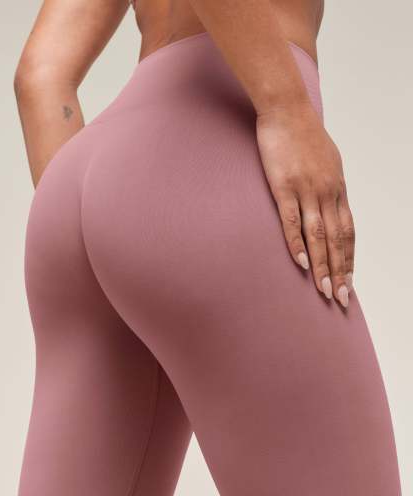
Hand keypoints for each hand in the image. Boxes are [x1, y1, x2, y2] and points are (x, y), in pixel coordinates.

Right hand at [256, 102, 353, 306]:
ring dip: (324, 265)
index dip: (349, 258)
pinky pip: (292, 220)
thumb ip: (330, 184)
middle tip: (341, 298)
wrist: (287, 110)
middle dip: (341, 271)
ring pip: (319, 235)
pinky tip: (301, 264)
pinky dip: (297, 244)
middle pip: (338, 239)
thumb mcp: (328, 160)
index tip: (350, 280)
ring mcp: (307, 190)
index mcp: (338, 188)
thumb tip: (331, 202)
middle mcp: (328, 193)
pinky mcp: (284, 186)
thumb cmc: (305, 134)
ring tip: (326, 291)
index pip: (348, 231)